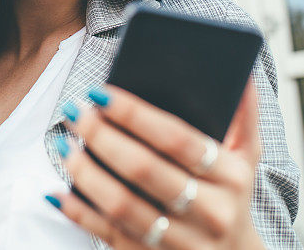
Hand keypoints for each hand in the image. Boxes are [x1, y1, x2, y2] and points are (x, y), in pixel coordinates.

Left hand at [44, 77, 264, 248]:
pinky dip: (80, 213)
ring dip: (86, 173)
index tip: (101, 92)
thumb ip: (244, 113)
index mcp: (231, 177)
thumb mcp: (247, 157)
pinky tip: (57, 191)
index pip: (177, 139)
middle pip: (145, 170)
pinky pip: (110, 235)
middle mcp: (210, 212)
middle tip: (76, 113)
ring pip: (124, 206)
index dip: (135, 114)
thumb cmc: (232, 194)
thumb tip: (241, 70)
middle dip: (103, 137)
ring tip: (63, 146)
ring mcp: (181, 242)